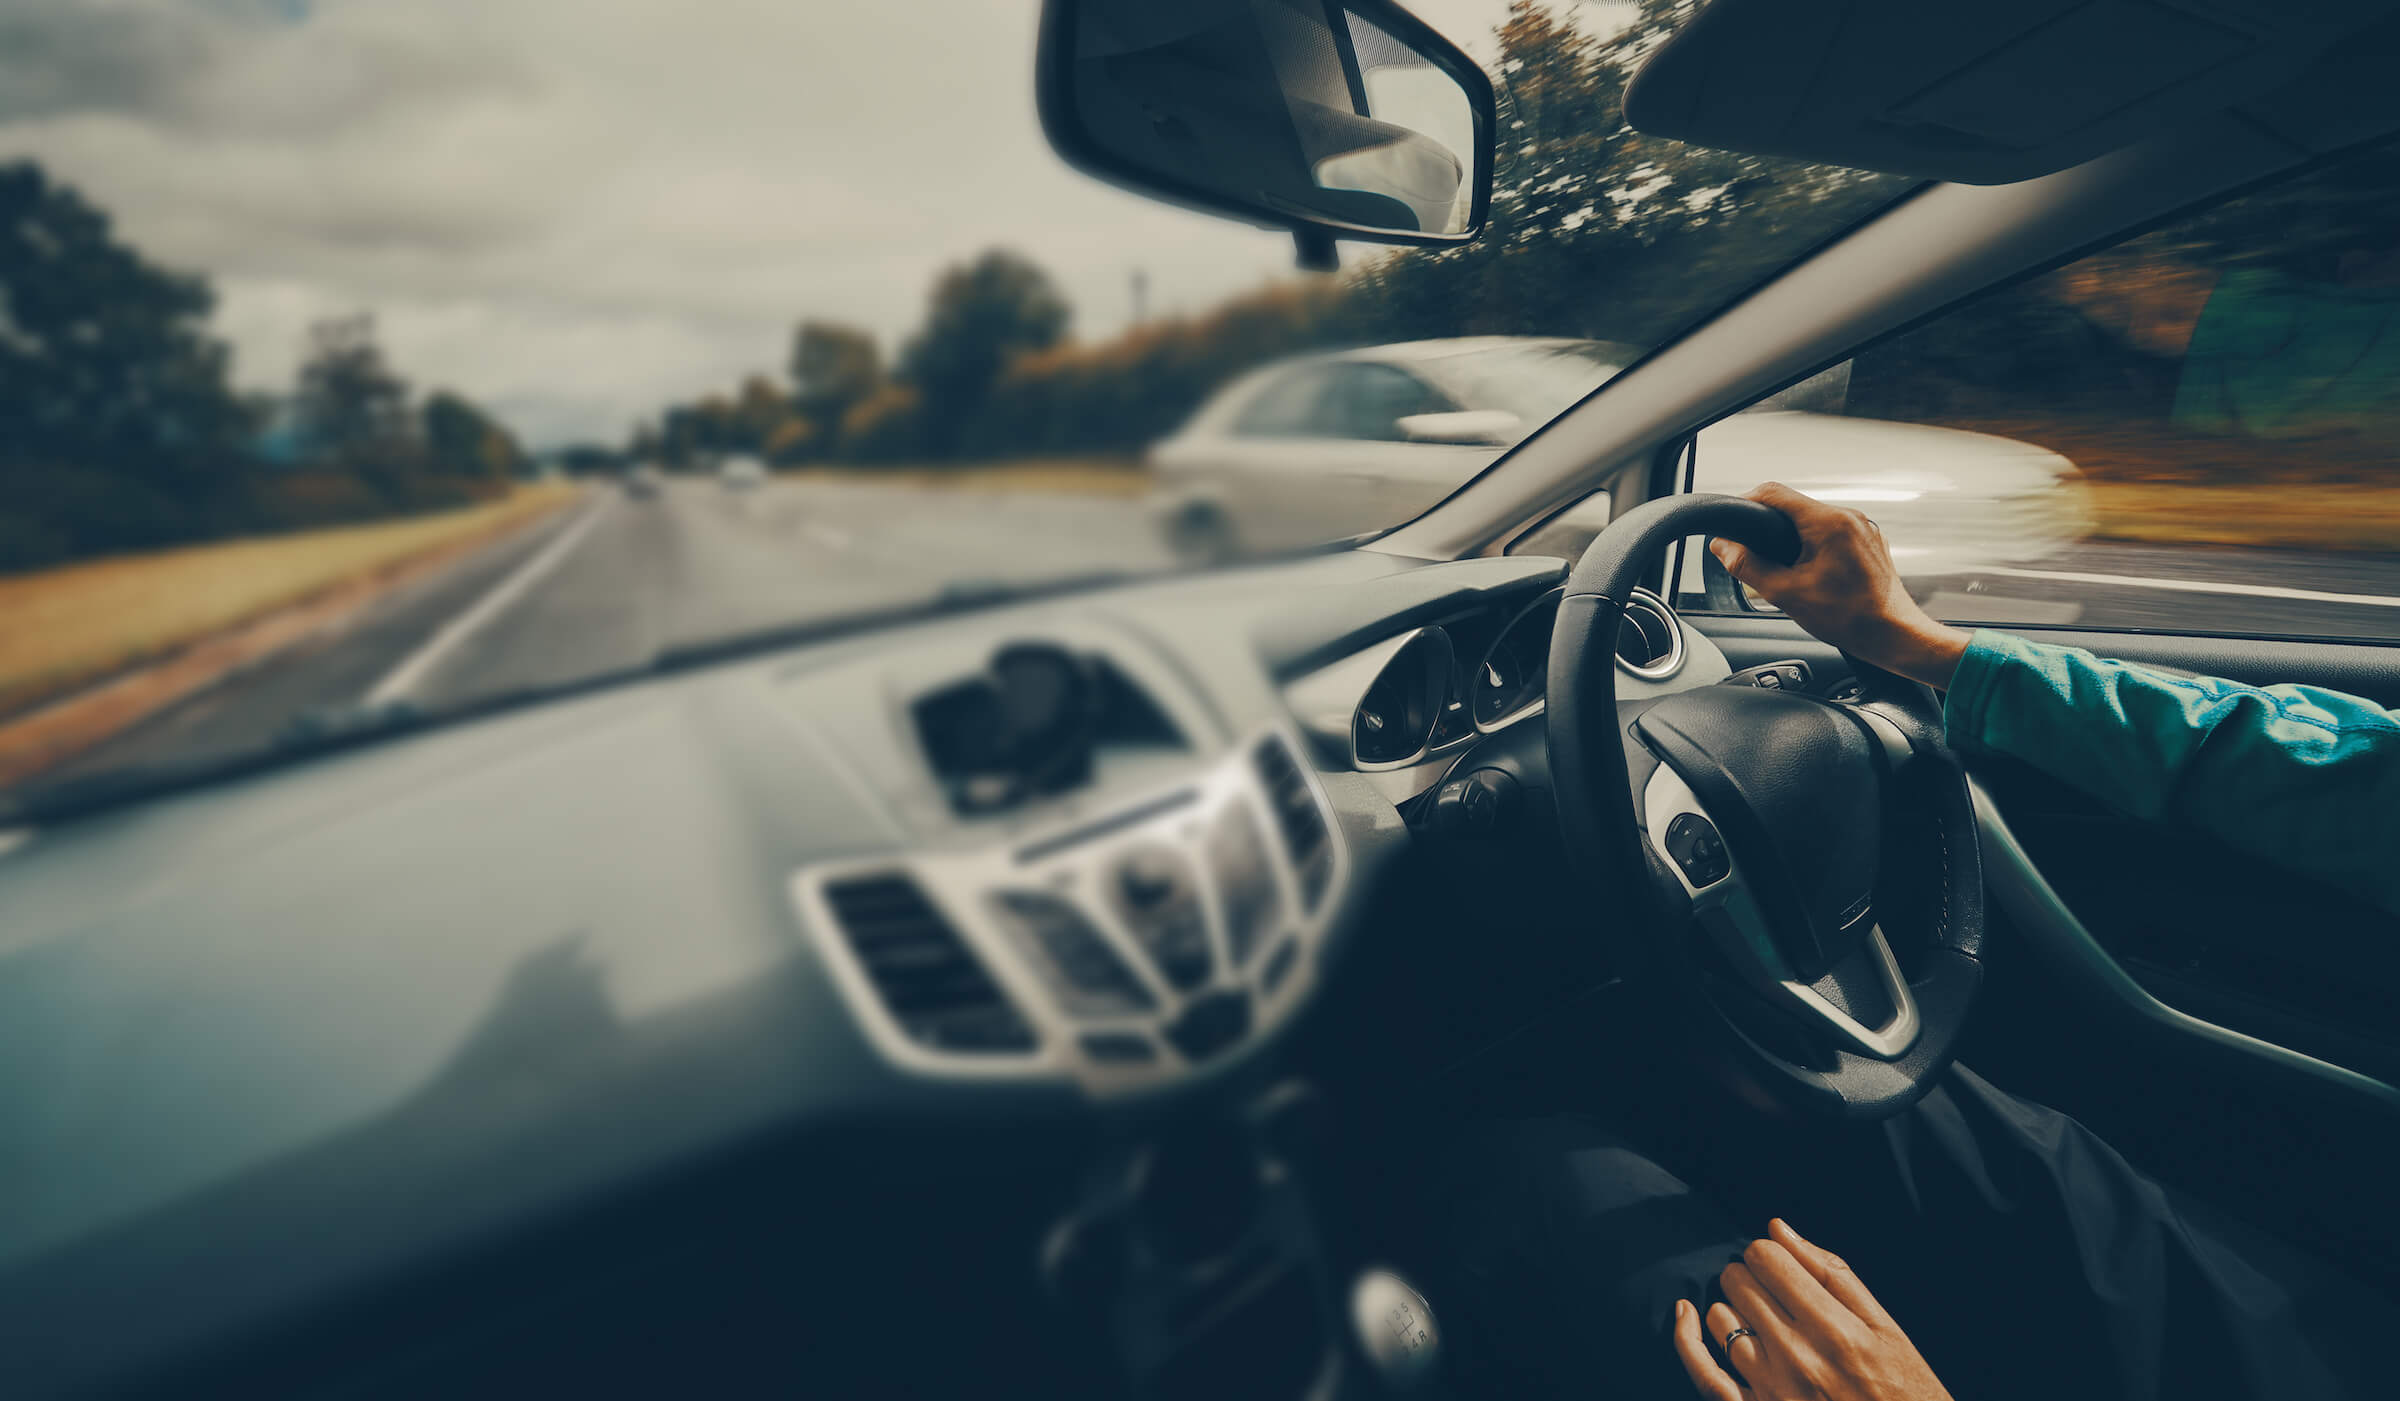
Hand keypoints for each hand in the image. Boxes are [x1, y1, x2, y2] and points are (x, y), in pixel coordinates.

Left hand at [1672, 1219, 1953, 1400]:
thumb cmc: (1903, 1386)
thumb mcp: (1885, 1327)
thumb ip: (1832, 1273)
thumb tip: (1777, 1228)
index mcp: (1834, 1329)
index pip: (1767, 1259)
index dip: (1768, 1253)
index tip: (1779, 1265)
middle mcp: (1797, 1357)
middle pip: (1741, 1282)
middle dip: (1752, 1275)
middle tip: (1773, 1290)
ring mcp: (1771, 1389)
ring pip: (1721, 1317)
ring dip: (1734, 1307)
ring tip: (1760, 1317)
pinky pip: (1703, 1372)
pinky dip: (1687, 1338)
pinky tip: (1686, 1313)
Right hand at [1707, 483, 1969, 689]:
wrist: (1894, 634)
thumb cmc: (1849, 617)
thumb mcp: (1786, 594)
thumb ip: (1748, 567)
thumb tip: (1724, 548)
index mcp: (1828, 522)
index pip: (1774, 493)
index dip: (1745, 503)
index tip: (1733, 524)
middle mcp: (1849, 518)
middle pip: (1794, 506)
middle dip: (1769, 527)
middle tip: (1755, 554)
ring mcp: (1863, 529)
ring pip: (1814, 520)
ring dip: (1793, 538)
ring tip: (1786, 569)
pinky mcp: (1870, 542)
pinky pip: (1834, 533)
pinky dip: (1816, 546)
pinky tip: (1813, 574)